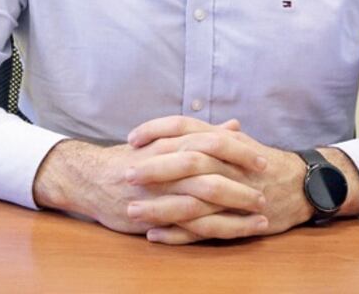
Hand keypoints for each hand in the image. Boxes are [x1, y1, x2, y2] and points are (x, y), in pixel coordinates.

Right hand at [32, 119, 268, 236]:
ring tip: (261, 215)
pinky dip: (215, 229)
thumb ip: (203, 133)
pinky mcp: (154, 216)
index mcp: (173, 141)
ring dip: (235, 208)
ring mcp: (160, 191)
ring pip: (203, 199)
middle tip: (266, 189)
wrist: (92, 178)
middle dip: (242, 181)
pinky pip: (190, 226)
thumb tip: (234, 124)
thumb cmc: (135, 157)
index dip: (239, 150)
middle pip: (211, 170)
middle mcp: (167, 164)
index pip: (212, 141)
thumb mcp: (167, 139)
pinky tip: (237, 233)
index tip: (263, 158)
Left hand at [127, 117, 358, 243]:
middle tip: (125, 174)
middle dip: (154, 168)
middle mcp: (226, 162)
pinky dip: (178, 233)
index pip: (184, 126)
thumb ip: (204, 135)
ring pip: (192, 198)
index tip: (131, 138)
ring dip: (160, 205)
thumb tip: (171, 131)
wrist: (301, 185)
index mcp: (222, 138)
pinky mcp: (237, 219)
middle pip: (186, 160)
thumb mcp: (234, 141)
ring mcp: (232, 192)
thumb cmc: (261, 161)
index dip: (156, 130)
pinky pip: (204, 228)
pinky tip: (155, 234)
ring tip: (132, 210)